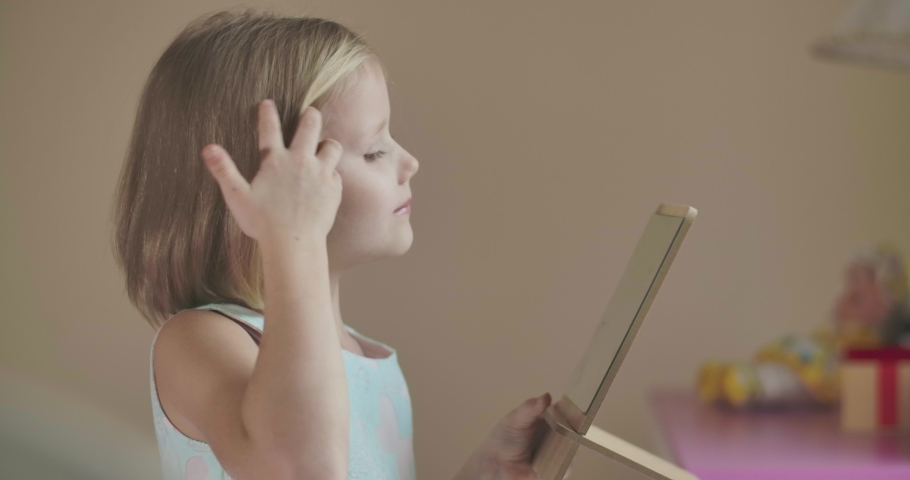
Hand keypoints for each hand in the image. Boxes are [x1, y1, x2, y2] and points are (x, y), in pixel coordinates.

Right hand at [201, 99, 343, 243]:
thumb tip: (208, 148)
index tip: (268, 102)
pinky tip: (327, 177)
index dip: (268, 113)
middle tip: (310, 113)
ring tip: (324, 145)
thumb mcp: (237, 196)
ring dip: (327, 143)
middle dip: (310, 116)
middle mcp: (300, 161)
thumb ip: (224, 170)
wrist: (294, 243)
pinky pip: (337, 172)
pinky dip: (332, 172)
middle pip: (310, 126)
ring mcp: (320, 173)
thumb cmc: (262, 223)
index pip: (270, 128)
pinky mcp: (334, 188)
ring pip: (332, 146)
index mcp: (275, 161)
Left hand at [476, 393, 576, 479]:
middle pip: (573, 433)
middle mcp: (555, 436)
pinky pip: (565, 469)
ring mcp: (556, 454)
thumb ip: (530, 408)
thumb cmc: (505, 437)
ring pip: (571, 451)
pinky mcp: (554, 470)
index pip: (566, 414)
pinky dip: (565, 467)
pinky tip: (559, 462)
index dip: (573, 412)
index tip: (578, 411)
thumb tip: (546, 396)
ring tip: (561, 448)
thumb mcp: (516, 419)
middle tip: (571, 432)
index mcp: (549, 420)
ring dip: (570, 450)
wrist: (494, 462)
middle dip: (575, 433)